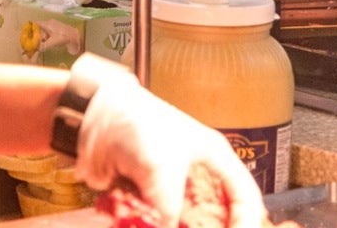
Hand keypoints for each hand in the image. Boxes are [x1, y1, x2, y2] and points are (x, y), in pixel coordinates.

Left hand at [71, 55, 264, 227]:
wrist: (90, 119)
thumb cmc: (132, 122)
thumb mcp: (162, 168)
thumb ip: (171, 208)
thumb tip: (169, 227)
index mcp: (213, 157)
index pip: (245, 196)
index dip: (247, 221)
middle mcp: (196, 174)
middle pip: (216, 216)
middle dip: (210, 227)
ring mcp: (170, 188)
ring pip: (184, 222)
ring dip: (177, 225)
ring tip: (161, 224)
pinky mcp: (147, 198)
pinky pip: (156, 222)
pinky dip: (150, 225)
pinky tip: (143, 223)